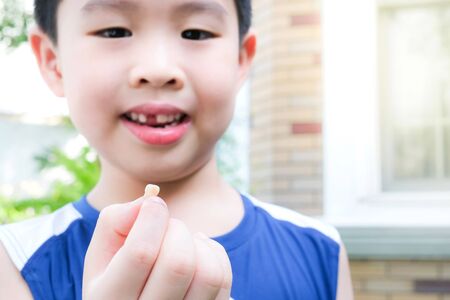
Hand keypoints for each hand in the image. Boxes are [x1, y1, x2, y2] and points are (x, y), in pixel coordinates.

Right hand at [82, 185, 231, 299]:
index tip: (154, 205)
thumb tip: (148, 202)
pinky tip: (197, 255)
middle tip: (167, 229)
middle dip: (177, 230)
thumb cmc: (120, 270)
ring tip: (183, 241)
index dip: (153, 218)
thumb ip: (116, 220)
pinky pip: (222, 280)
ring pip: (208, 274)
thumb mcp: (104, 251)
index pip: (141, 253)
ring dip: (198, 244)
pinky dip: (214, 255)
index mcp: (108, 299)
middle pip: (179, 264)